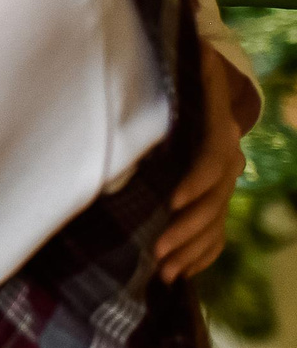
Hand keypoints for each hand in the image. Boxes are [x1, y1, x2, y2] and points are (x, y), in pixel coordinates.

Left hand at [156, 40, 255, 282]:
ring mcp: (223, 179)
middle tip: (158, 252)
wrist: (190, 74)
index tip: (172, 201)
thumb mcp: (157, 76)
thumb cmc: (158, 75)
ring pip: (217, 220)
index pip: (213, 159)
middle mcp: (226, 155)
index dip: (197, 181)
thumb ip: (146, 86)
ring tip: (165, 272)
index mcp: (213, 126)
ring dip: (193, 248)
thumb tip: (122, 88)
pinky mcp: (213, 197)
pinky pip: (218, 232)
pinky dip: (202, 254)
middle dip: (188, 228)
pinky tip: (183, 274)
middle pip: (216, 199)